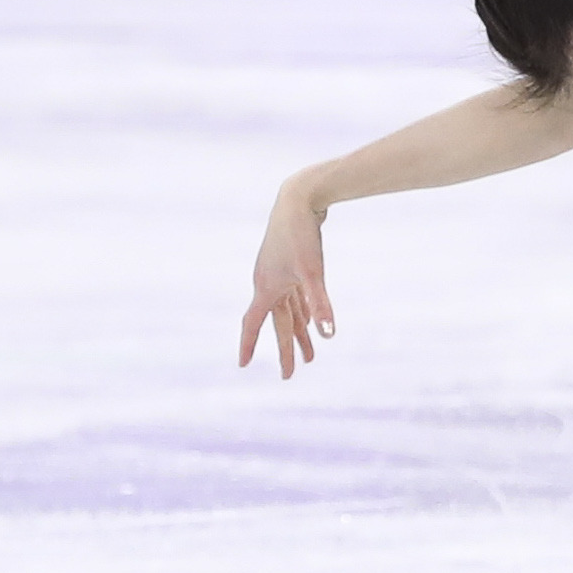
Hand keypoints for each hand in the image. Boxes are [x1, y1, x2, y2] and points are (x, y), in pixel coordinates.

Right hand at [238, 180, 334, 380]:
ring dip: (299, 332)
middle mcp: (268, 283)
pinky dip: (304, 310)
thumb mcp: (313, 272)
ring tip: (311, 355)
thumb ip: (320, 304)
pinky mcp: (291, 264)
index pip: (253, 323)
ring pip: (289, 311)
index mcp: (266, 288)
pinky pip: (295, 296)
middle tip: (290, 374)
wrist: (300, 198)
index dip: (249, 345)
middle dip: (285, 349)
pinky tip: (312, 320)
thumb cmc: (303, 235)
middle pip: (277, 323)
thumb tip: (328, 334)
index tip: (243, 365)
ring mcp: (278, 273)